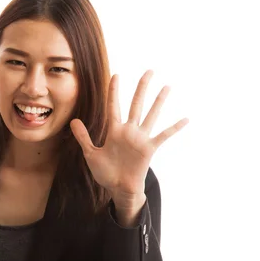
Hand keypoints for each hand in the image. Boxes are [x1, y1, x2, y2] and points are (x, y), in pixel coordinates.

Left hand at [70, 70, 188, 199]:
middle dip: (141, 88)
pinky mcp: (149, 149)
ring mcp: (140, 139)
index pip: (114, 106)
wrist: (118, 188)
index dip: (114, 91)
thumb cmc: (105, 172)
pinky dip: (174, 128)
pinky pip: (163, 136)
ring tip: (167, 87)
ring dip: (158, 101)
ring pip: (150, 115)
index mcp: (114, 131)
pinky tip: (186, 119)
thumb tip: (73, 121)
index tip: (116, 75)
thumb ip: (84, 137)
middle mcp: (129, 131)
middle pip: (136, 104)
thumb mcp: (91, 154)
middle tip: (149, 71)